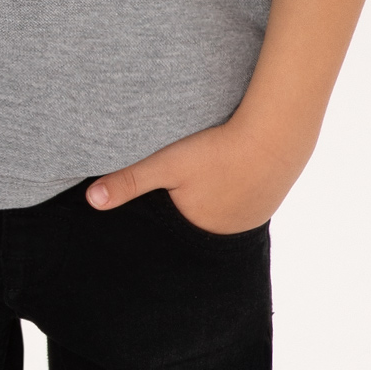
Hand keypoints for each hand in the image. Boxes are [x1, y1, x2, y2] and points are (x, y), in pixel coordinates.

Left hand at [85, 113, 306, 234]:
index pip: (169, 237)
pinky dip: (232, 193)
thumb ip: (130, 181)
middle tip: (178, 199)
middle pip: (195, 228)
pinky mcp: (269, 200)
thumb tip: (91, 201)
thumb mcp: (169, 164)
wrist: (278, 132)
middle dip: (183, 218)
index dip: (160, 226)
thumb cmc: (220, 149)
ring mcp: (252, 219)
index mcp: (197, 230)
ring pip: (220, 215)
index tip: (150, 221)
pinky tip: (229, 177)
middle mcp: (226, 233)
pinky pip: (242, 202)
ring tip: (203, 188)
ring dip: (210, 205)